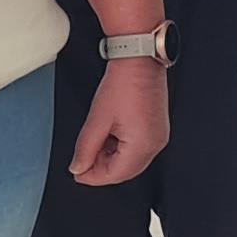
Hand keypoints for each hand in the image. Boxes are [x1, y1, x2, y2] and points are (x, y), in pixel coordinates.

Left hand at [69, 57, 171, 186]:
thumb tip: (78, 168)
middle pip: (125, 171)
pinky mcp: (157, 128)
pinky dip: (122, 148)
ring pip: (132, 161)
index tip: (77, 172)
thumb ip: (85, 148)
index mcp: (142, 145)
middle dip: (102, 169)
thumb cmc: (123, 84)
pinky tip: (109, 136)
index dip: (93, 176)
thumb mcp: (97, 119)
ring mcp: (159, 136)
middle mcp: (155, 144)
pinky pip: (138, 149)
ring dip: (111, 158)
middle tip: (82, 160)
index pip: (115, 174)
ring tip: (94, 143)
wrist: (139, 59)